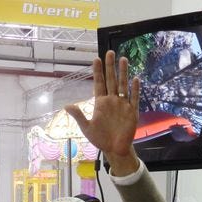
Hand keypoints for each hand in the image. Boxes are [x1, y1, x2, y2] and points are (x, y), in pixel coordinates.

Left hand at [64, 50, 139, 173]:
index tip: (96, 59)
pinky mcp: (132, 112)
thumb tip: (66, 106)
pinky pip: (134, 98)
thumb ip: (79, 116)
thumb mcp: (86, 128)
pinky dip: (135, 89)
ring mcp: (123, 105)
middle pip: (111, 80)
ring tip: (123, 59)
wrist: (114, 149)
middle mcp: (112, 101)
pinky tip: (135, 79)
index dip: (98, 72)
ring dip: (123, 73)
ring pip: (123, 85)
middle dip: (110, 67)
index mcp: (101, 103)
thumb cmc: (100, 138)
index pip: (99, 83)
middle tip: (110, 52)